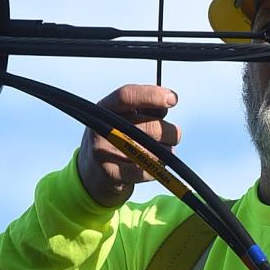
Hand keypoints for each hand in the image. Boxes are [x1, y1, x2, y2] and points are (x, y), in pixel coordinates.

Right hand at [77, 84, 180, 207]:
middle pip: (149, 127)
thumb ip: (146, 109)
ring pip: (152, 150)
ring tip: (165, 151)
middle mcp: (100, 127)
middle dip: (170, 131)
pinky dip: (158, 168)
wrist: (93, 173)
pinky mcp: (111, 174)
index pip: (127, 96)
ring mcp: (103, 151)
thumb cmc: (117, 139)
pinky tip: (157, 165)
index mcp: (105, 107)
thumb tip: (167, 102)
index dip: (152, 95)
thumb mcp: (125, 118)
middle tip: (176, 134)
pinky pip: (147, 170)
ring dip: (167, 151)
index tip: (173, 99)